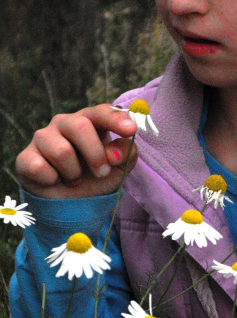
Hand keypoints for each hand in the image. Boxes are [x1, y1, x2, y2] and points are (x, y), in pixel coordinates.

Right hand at [15, 104, 138, 198]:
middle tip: (101, 173)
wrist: (72, 206)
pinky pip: (39, 167)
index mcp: (90, 122)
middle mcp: (64, 124)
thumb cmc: (95, 179)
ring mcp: (43, 138)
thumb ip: (126, 155)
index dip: (115, 119)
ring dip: (74, 173)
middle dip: (95, 154)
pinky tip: (54, 181)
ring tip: (74, 179)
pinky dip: (53, 180)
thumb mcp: (119, 169)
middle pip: (79, 126)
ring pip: (61, 151)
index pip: (101, 112)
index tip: (130, 130)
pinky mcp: (25, 157)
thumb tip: (116, 151)